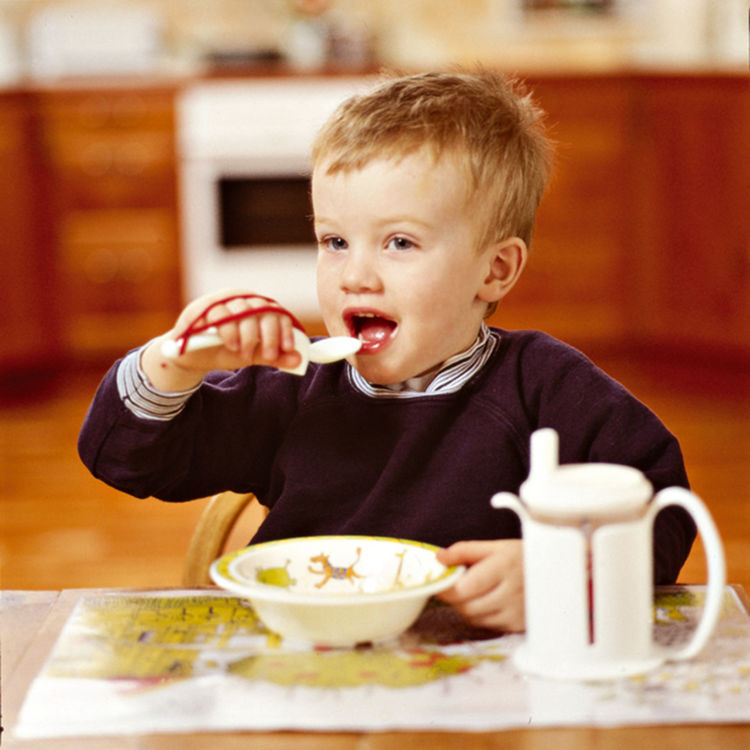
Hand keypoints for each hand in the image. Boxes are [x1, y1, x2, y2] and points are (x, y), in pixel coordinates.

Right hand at [141, 290, 302, 390]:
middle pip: (262, 310)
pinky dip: (228, 330)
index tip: (287, 348)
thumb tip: (298, 360)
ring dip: (246, 334)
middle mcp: (242, 300)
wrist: (191, 357)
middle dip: (268, 335)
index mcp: (258, 309)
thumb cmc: (224, 351)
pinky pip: (219, 313)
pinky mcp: (203, 307)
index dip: (285, 330)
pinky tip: (230, 344)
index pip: (277, 313)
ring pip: (242, 311)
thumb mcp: (251, 355)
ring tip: (244, 353)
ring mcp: (223, 301)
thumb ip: (273, 356)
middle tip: (267, 355)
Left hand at [436, 540, 524, 632]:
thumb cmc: (520, 558)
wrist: (556, 574)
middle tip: (454, 586)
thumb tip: (439, 557)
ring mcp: (516, 611)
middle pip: (468, 606)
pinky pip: (488, 625)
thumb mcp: (494, 547)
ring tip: (472, 592)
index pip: (466, 587)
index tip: (439, 582)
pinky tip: (487, 602)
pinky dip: (480, 616)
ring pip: (475, 618)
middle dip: (455, 598)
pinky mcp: (518, 625)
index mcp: (504, 566)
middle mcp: (512, 591)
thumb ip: (464, 551)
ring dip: (466, 607)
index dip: (447, 588)